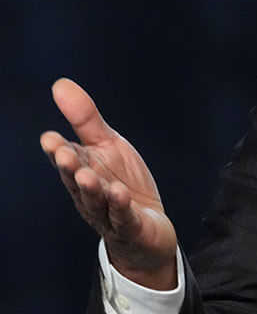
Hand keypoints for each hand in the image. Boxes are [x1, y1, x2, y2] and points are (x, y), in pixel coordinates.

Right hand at [41, 78, 178, 289]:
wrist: (148, 229)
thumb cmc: (122, 183)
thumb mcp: (107, 146)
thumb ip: (85, 119)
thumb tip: (60, 84)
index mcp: (82, 170)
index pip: (67, 159)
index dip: (58, 150)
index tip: (50, 139)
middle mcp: (89, 193)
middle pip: (77, 181)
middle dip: (70, 168)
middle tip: (64, 154)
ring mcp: (108, 212)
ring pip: (97, 201)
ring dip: (92, 189)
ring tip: (89, 175)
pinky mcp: (130, 227)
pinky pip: (123, 218)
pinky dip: (120, 207)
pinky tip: (119, 194)